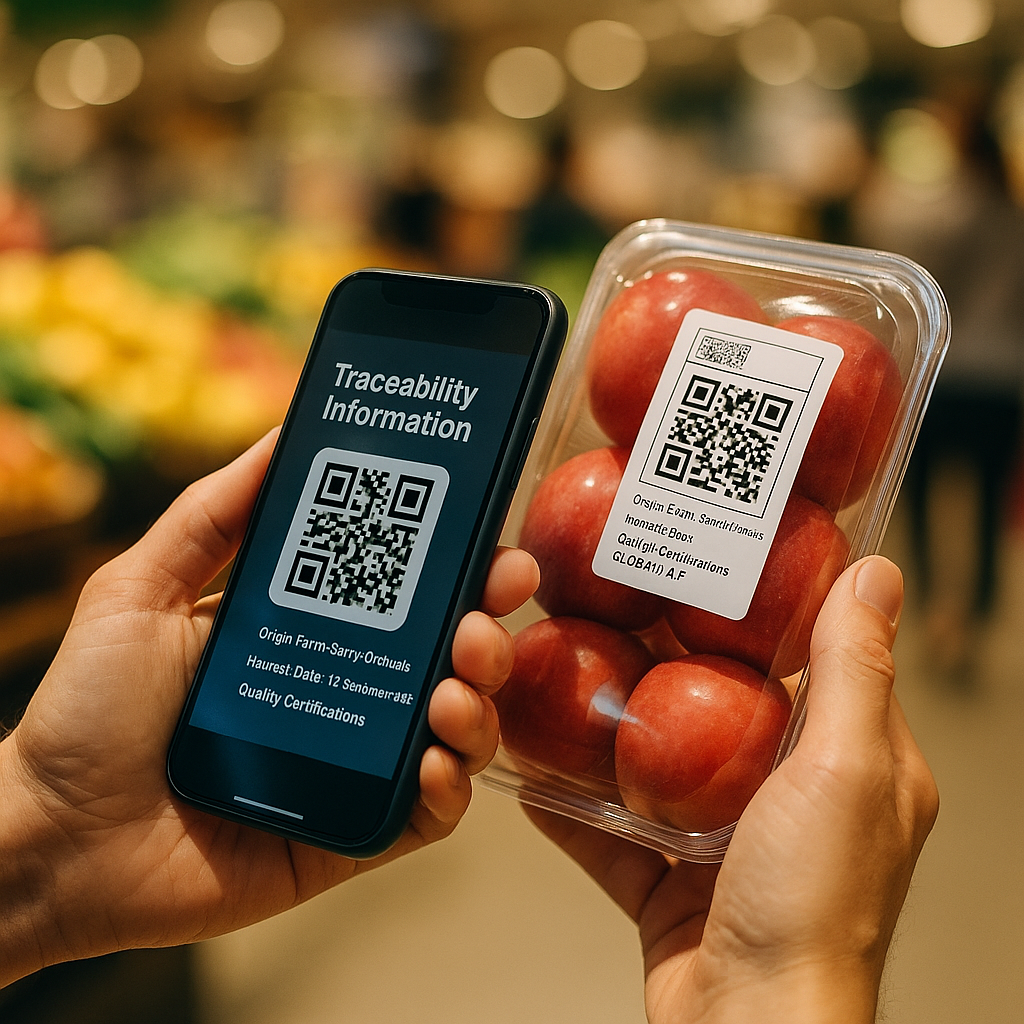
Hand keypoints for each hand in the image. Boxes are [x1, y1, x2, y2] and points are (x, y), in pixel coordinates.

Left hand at [0, 429, 538, 986]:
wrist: (52, 839)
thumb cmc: (89, 711)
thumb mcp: (141, 589)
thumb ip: (211, 513)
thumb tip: (284, 433)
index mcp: (311, 630)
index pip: (405, 593)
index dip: (458, 568)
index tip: (489, 544)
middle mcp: (346, 691)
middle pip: (447, 658)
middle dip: (484, 633)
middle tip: (479, 622)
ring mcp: (355, 765)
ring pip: (456, 732)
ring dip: (478, 707)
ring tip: (452, 692)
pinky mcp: (353, 834)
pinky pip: (428, 816)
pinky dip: (449, 790)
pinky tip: (431, 764)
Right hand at [529, 556, 937, 1023]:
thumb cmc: (810, 911)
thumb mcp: (843, 770)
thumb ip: (853, 672)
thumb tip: (876, 573)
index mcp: (847, 767)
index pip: (810, 665)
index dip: (765, 613)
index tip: (713, 567)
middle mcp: (787, 800)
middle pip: (716, 709)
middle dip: (664, 662)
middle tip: (613, 606)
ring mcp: (722, 842)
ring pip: (655, 766)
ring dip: (608, 728)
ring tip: (562, 673)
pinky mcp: (667, 879)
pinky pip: (611, 827)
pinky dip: (573, 801)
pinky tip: (532, 766)